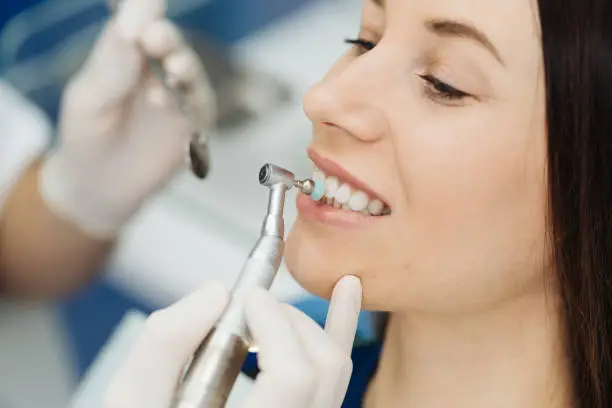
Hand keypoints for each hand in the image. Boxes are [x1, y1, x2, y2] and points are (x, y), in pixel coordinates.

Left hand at [39, 0, 214, 238]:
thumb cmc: (87, 136)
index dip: (144, 12)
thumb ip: (110, 67)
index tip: (148, 3)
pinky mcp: (194, 123)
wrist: (101, 186)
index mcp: (127, 53)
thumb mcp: (87, 101)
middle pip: (170, 44)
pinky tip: (165, 102)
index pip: (137, 22)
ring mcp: (179, 95)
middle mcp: (158, 68)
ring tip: (173, 68)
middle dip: (167, 39)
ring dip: (184, 67)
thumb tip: (129, 25)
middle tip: (156, 36)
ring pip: (191, 73)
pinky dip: (189, 102)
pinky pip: (200, 108)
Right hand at [103, 276, 362, 407]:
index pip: (292, 377)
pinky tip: (347, 290)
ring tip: (272, 304)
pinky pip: (334, 377)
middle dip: (288, 320)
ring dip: (305, 323)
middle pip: (320, 367)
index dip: (275, 326)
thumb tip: (216, 292)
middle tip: (250, 304)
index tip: (248, 298)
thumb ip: (166, 344)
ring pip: (335, 370)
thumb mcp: (135, 398)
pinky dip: (338, 329)